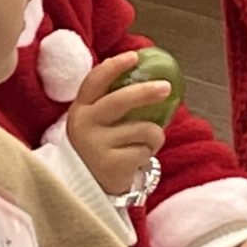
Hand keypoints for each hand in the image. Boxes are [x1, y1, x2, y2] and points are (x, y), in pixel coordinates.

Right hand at [65, 51, 169, 195]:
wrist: (86, 190)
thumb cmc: (99, 148)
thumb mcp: (96, 123)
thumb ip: (112, 102)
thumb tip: (150, 75)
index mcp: (80, 110)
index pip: (94, 82)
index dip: (114, 66)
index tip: (134, 56)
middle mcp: (84, 126)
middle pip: (120, 100)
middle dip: (146, 91)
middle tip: (166, 88)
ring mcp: (96, 146)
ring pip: (145, 129)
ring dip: (154, 136)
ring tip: (143, 145)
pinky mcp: (112, 164)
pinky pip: (146, 150)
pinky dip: (149, 154)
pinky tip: (136, 161)